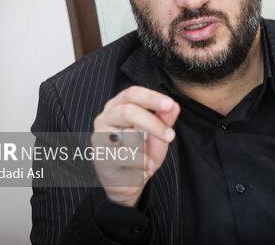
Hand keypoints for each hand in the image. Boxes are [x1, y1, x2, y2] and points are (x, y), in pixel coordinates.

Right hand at [91, 86, 179, 206]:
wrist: (129, 181)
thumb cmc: (142, 152)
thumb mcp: (158, 135)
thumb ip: (164, 120)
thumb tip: (174, 106)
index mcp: (119, 105)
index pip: (133, 93)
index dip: (151, 98)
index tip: (170, 105)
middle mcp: (106, 117)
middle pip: (128, 111)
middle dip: (153, 123)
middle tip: (170, 136)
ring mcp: (100, 136)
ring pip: (126, 134)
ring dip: (146, 147)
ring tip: (151, 158)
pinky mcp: (100, 156)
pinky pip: (124, 155)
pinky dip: (141, 162)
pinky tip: (144, 167)